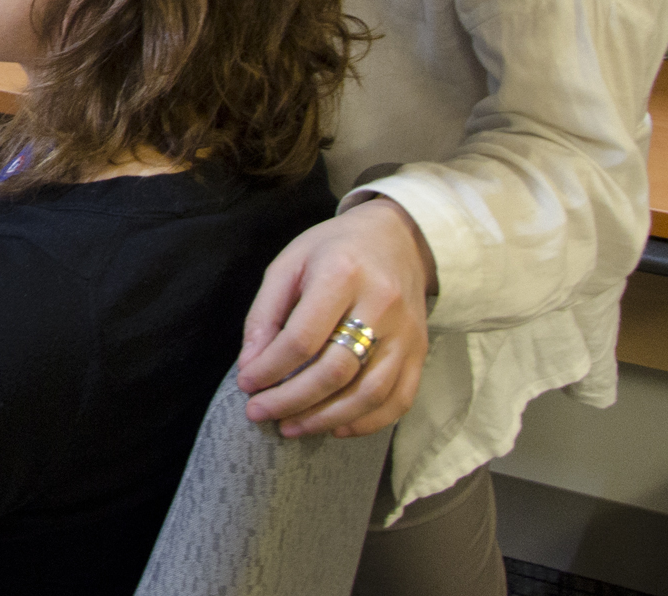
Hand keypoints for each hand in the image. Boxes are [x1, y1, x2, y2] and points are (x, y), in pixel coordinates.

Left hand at [235, 198, 433, 436]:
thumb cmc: (333, 249)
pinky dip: (366, 422)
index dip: (270, 368)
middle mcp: (381, 306)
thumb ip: (265, 312)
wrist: (399, 238)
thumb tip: (250, 364)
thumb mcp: (289, 263)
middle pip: (336, 371)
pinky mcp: (421, 352)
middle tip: (260, 413)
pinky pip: (398, 400)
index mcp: (342, 275)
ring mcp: (407, 333)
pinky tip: (335, 427)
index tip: (246, 384)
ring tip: (291, 427)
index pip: (303, 338)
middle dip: (292, 400)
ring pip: (369, 393)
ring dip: (325, 419)